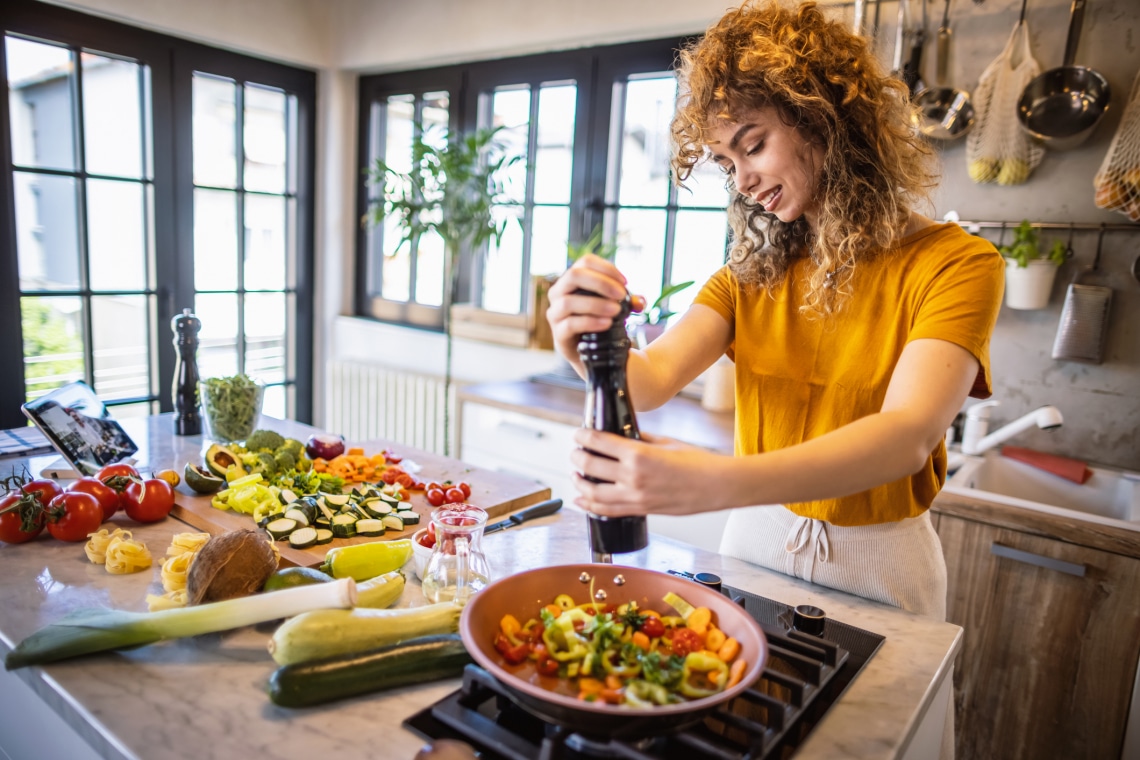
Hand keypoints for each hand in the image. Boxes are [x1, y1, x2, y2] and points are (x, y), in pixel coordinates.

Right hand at [546, 254, 641, 364]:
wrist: (589, 353)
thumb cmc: (600, 322)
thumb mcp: (615, 308)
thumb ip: (629, 303)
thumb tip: (640, 302)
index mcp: (572, 280)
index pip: (585, 262)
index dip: (606, 268)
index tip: (625, 282)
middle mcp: (558, 292)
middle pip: (574, 275)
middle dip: (601, 283)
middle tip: (621, 295)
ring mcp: (555, 313)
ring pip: (569, 302)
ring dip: (596, 304)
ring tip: (616, 311)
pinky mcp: (558, 333)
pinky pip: (570, 324)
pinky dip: (591, 322)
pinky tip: (607, 323)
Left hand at [569, 430, 724, 516]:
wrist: (717, 486)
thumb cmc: (697, 462)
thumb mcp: (666, 442)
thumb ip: (641, 439)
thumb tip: (623, 437)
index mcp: (638, 454)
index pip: (599, 442)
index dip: (583, 436)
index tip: (579, 434)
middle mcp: (633, 476)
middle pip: (590, 466)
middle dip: (577, 457)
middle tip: (575, 452)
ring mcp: (636, 497)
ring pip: (593, 494)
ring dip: (579, 484)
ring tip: (576, 475)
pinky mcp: (641, 510)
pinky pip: (608, 511)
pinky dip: (590, 507)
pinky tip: (582, 501)